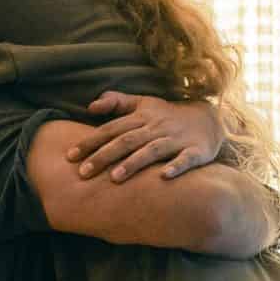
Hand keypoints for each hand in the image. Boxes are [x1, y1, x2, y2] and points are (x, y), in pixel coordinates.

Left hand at [66, 92, 223, 182]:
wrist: (209, 120)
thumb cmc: (168, 115)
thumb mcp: (144, 104)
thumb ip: (117, 102)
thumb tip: (90, 105)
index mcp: (142, 117)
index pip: (111, 129)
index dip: (90, 141)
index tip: (70, 156)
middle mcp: (156, 128)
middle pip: (126, 141)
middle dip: (104, 156)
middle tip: (83, 173)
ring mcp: (176, 140)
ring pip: (152, 151)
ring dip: (133, 163)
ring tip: (114, 178)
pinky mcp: (196, 151)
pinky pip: (186, 160)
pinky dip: (176, 167)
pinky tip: (163, 177)